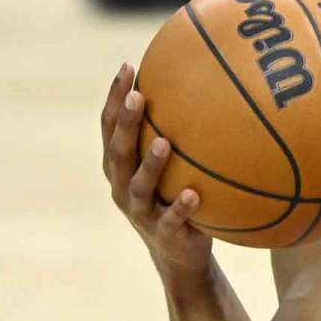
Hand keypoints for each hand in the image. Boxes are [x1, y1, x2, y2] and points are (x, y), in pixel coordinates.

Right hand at [101, 63, 211, 282]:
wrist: (180, 253)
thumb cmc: (176, 195)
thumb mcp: (175, 164)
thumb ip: (178, 132)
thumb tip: (209, 82)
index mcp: (121, 166)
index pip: (111, 127)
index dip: (115, 98)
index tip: (128, 66)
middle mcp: (123, 186)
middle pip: (119, 151)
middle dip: (126, 123)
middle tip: (138, 97)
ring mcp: (141, 212)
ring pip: (140, 186)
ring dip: (151, 165)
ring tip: (164, 144)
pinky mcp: (164, 233)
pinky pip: (172, 220)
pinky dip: (181, 208)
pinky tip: (195, 195)